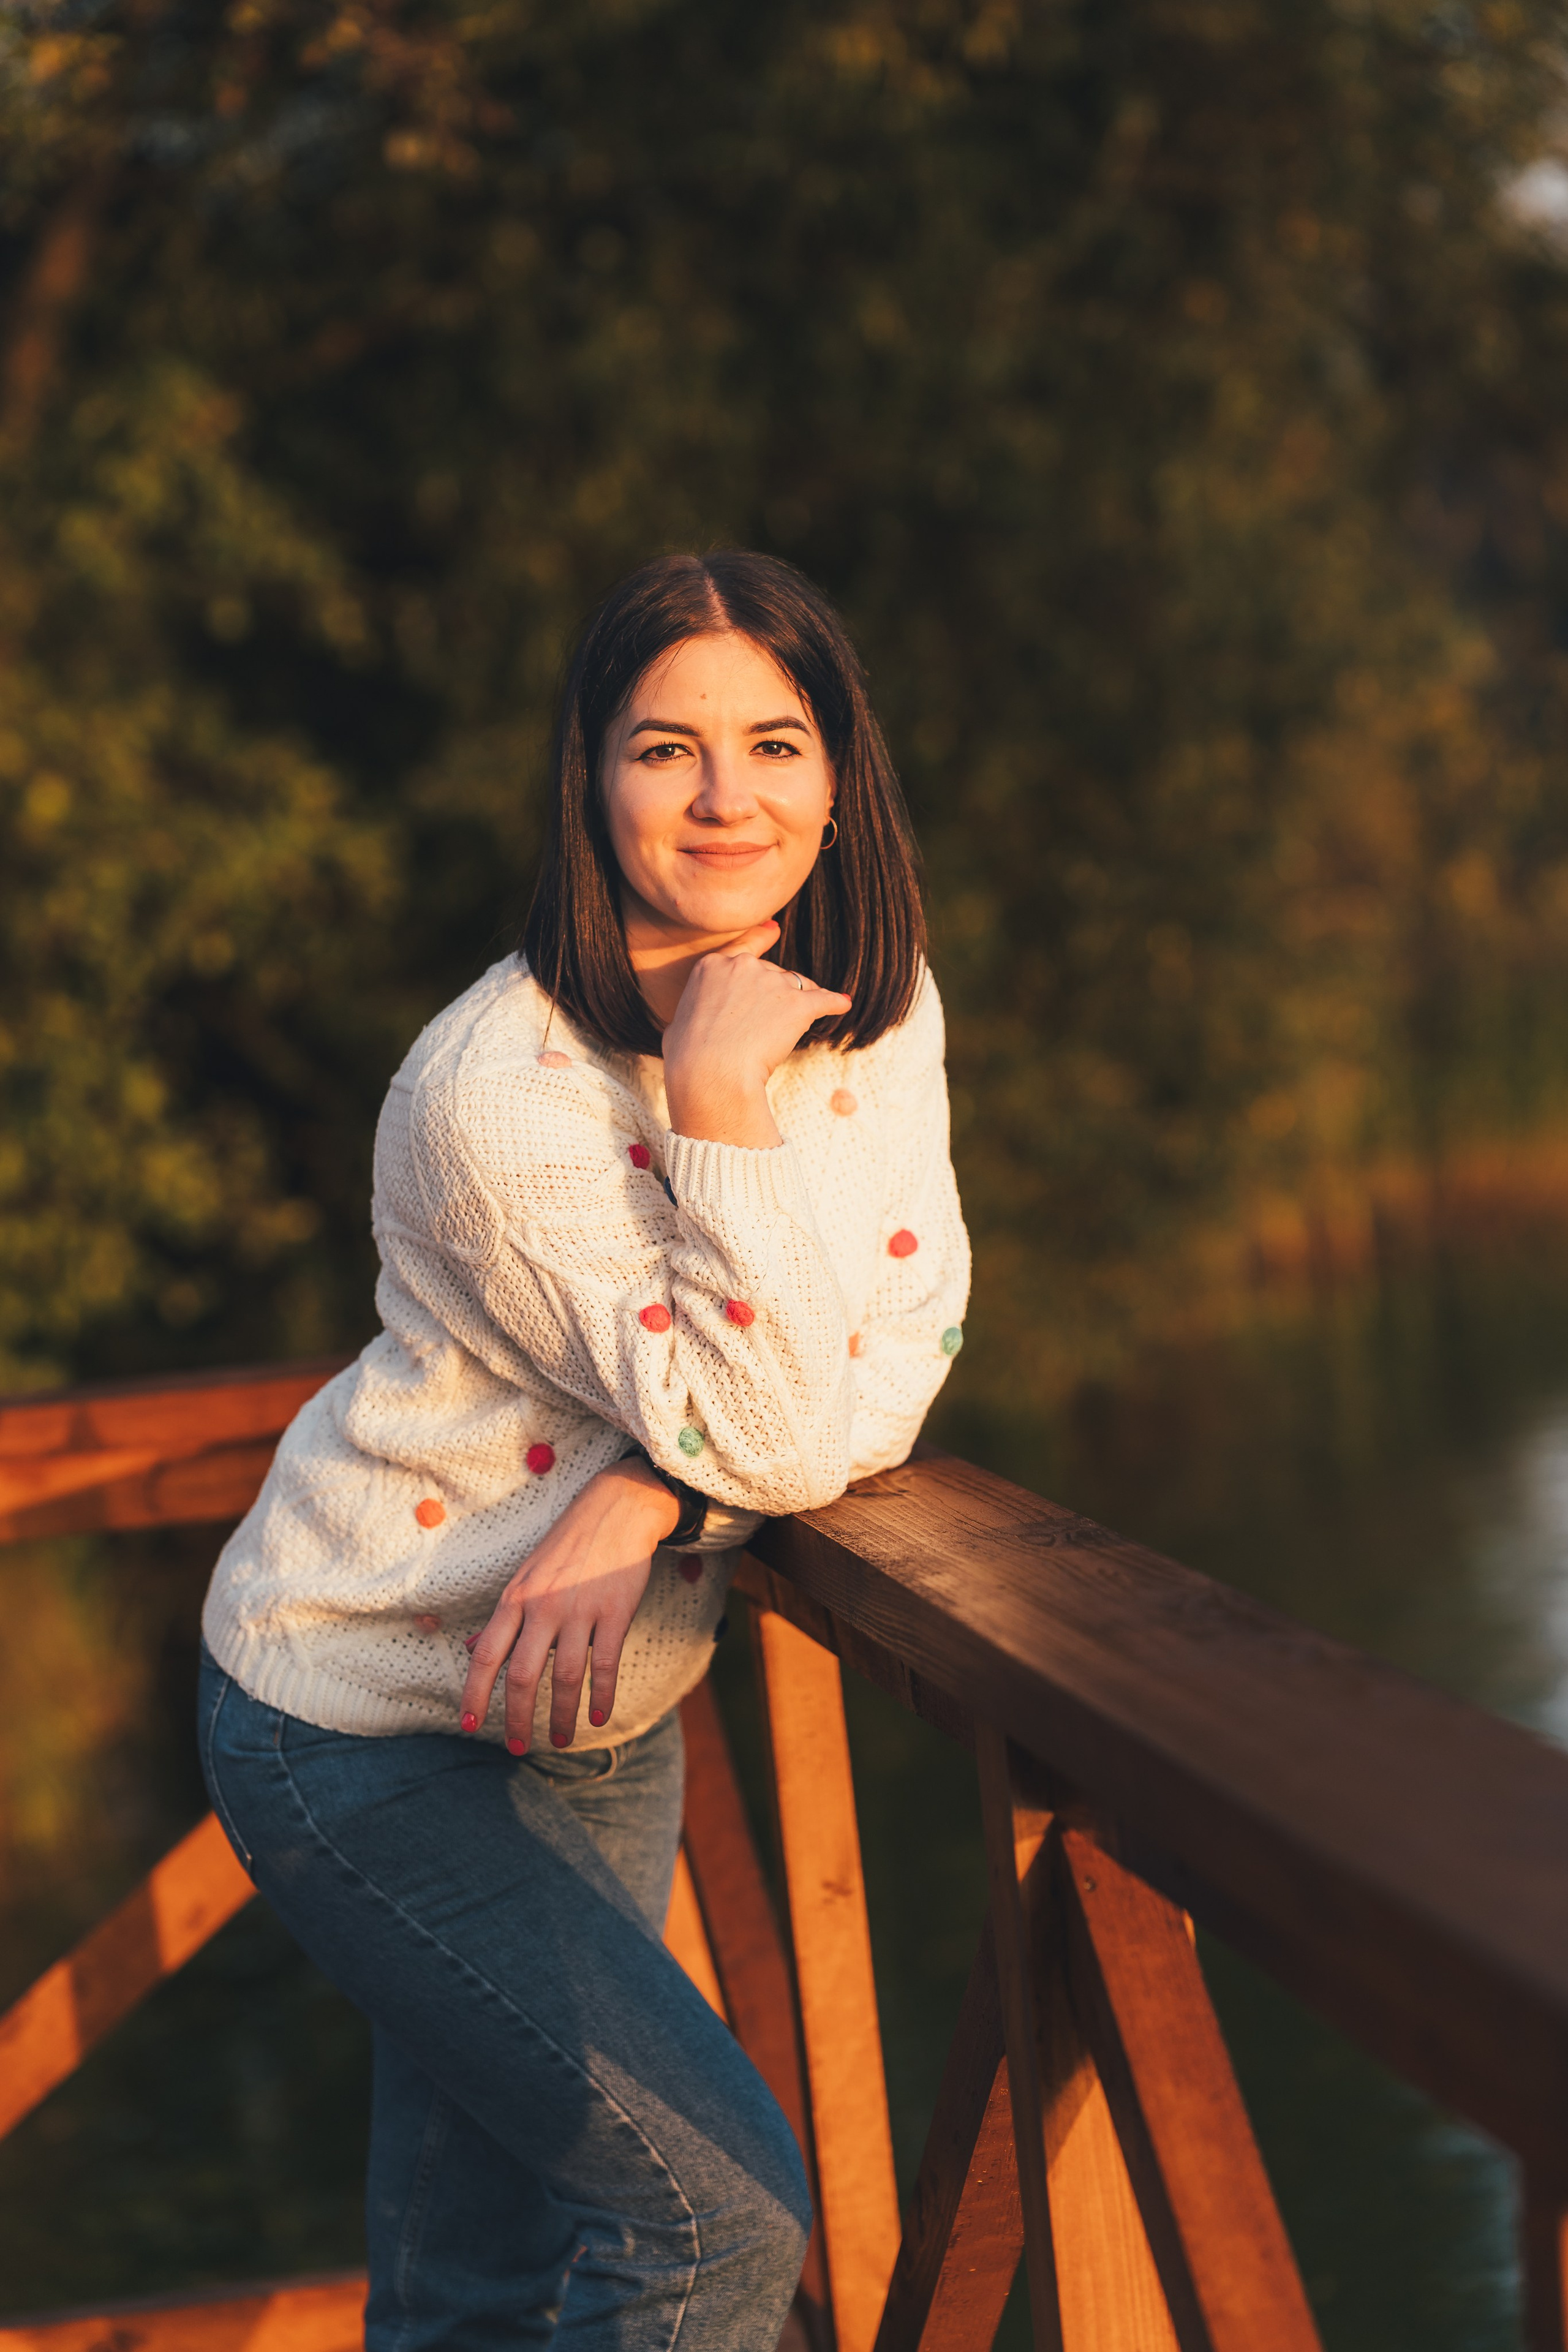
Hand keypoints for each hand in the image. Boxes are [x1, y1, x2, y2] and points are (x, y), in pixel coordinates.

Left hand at [460, 1458, 680, 1750]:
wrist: (615, 1510)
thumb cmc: (565, 1549)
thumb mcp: (524, 1578)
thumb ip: (501, 1619)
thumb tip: (469, 1650)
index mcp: (515, 1599)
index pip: (486, 1654)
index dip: (474, 1693)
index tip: (468, 1725)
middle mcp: (543, 1606)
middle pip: (522, 1674)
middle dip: (517, 1719)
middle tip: (518, 1749)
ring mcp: (580, 1609)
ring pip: (565, 1675)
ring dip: (561, 1715)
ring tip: (559, 1740)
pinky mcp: (615, 1611)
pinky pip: (606, 1663)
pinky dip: (602, 1695)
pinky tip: (599, 1717)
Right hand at [662, 920, 851, 1147]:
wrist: (710, 1072)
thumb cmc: (687, 1056)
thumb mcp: (677, 1023)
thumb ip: (693, 1013)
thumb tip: (683, 1028)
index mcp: (712, 966)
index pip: (744, 948)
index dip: (762, 937)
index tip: (775, 928)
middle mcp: (743, 967)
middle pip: (773, 972)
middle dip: (775, 994)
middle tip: (765, 1026)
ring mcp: (772, 983)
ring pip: (798, 986)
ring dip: (799, 1002)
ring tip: (791, 1029)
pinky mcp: (797, 1005)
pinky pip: (824, 999)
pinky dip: (835, 1003)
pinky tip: (842, 1005)